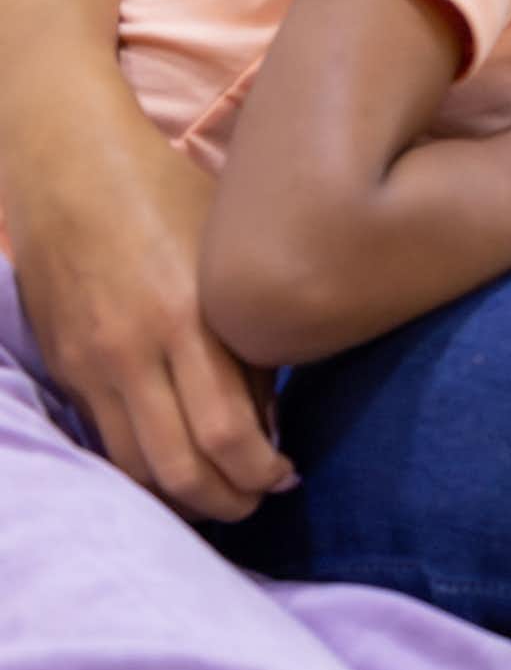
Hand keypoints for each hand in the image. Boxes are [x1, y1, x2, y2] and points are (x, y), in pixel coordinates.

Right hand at [9, 128, 292, 519]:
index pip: (228, 434)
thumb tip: (268, 424)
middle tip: (257, 500)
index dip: (262, 472)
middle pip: (179, 469)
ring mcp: (91, 364)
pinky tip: (172, 465)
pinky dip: (140, 467)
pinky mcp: (64, 367)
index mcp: (188, 319)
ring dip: (181, 498)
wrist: (71, 167)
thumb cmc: (168, 197)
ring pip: (134, 468)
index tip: (287, 474)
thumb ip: (250, 338)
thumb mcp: (228, 257)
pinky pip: (102, 440)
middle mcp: (135, 351)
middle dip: (226, 502)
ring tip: (219, 494)